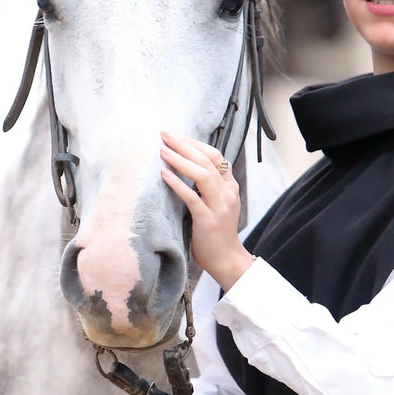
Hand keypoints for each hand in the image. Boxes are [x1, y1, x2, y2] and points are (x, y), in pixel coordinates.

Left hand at [160, 133, 253, 291]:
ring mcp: (219, 206)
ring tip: (163, 151)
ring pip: (202, 175)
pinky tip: (164, 174)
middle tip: (164, 134)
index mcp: (230, 187)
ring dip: (180, 160)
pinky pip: (192, 198)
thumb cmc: (217, 232)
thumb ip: (208, 186)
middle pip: (207, 160)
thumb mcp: (217, 203)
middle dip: (184, 145)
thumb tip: (186, 167)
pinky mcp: (208, 220)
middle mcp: (227, 193)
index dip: (195, 143)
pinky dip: (177, 184)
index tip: (176, 136)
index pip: (216, 156)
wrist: (226, 259)